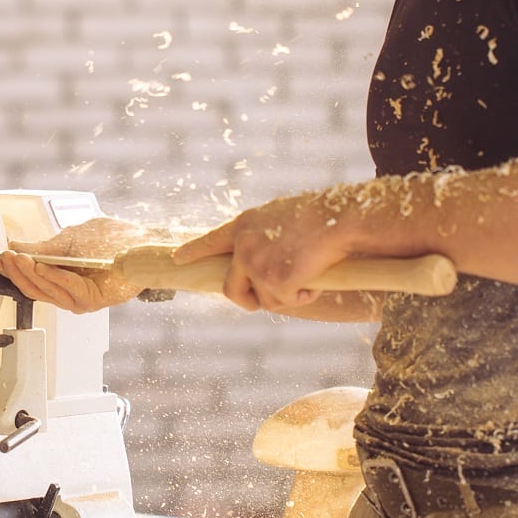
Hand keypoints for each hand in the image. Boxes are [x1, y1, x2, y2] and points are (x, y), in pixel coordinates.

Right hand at [0, 217, 154, 313]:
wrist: (142, 243)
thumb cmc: (113, 240)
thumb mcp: (69, 240)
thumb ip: (43, 249)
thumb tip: (15, 247)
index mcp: (59, 278)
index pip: (28, 280)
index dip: (10, 270)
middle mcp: (67, 292)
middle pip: (33, 288)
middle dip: (16, 272)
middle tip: (5, 257)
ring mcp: (79, 299)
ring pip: (47, 291)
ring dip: (31, 274)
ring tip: (19, 258)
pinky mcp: (93, 300)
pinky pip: (69, 289)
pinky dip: (55, 277)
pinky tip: (44, 267)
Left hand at [173, 194, 351, 311]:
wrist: (340, 218)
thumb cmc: (323, 215)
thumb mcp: (283, 218)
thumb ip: (266, 236)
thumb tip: (267, 261)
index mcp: (245, 225)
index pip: (212, 242)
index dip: (194, 252)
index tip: (178, 259)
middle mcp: (243, 246)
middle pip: (230, 289)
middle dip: (245, 300)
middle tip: (258, 303)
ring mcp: (255, 265)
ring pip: (265, 300)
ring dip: (288, 296)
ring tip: (310, 274)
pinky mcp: (273, 282)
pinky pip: (286, 302)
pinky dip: (304, 297)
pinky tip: (316, 278)